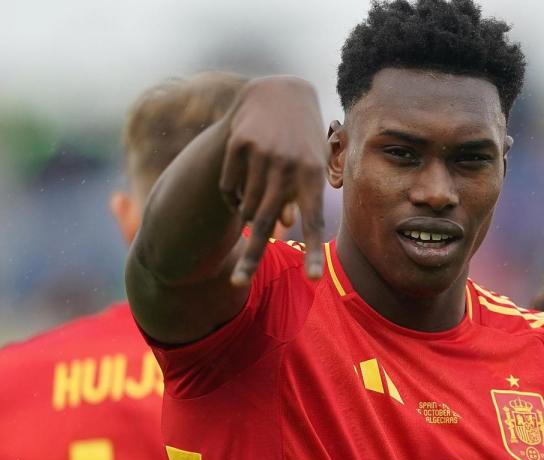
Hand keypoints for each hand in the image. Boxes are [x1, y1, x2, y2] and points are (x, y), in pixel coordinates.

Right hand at [220, 76, 326, 284]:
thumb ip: (300, 197)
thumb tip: (281, 226)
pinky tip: (242, 179)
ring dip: (248, 213)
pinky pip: (229, 188)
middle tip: (239, 282)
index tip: (313, 279)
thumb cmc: (300, 139)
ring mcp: (261, 155)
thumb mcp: (310, 164)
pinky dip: (233, 195)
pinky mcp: (238, 145)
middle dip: (252, 258)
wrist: (278, 93)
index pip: (314, 220)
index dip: (314, 251)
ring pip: (246, 206)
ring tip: (257, 194)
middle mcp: (287, 165)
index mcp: (312, 174)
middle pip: (267, 223)